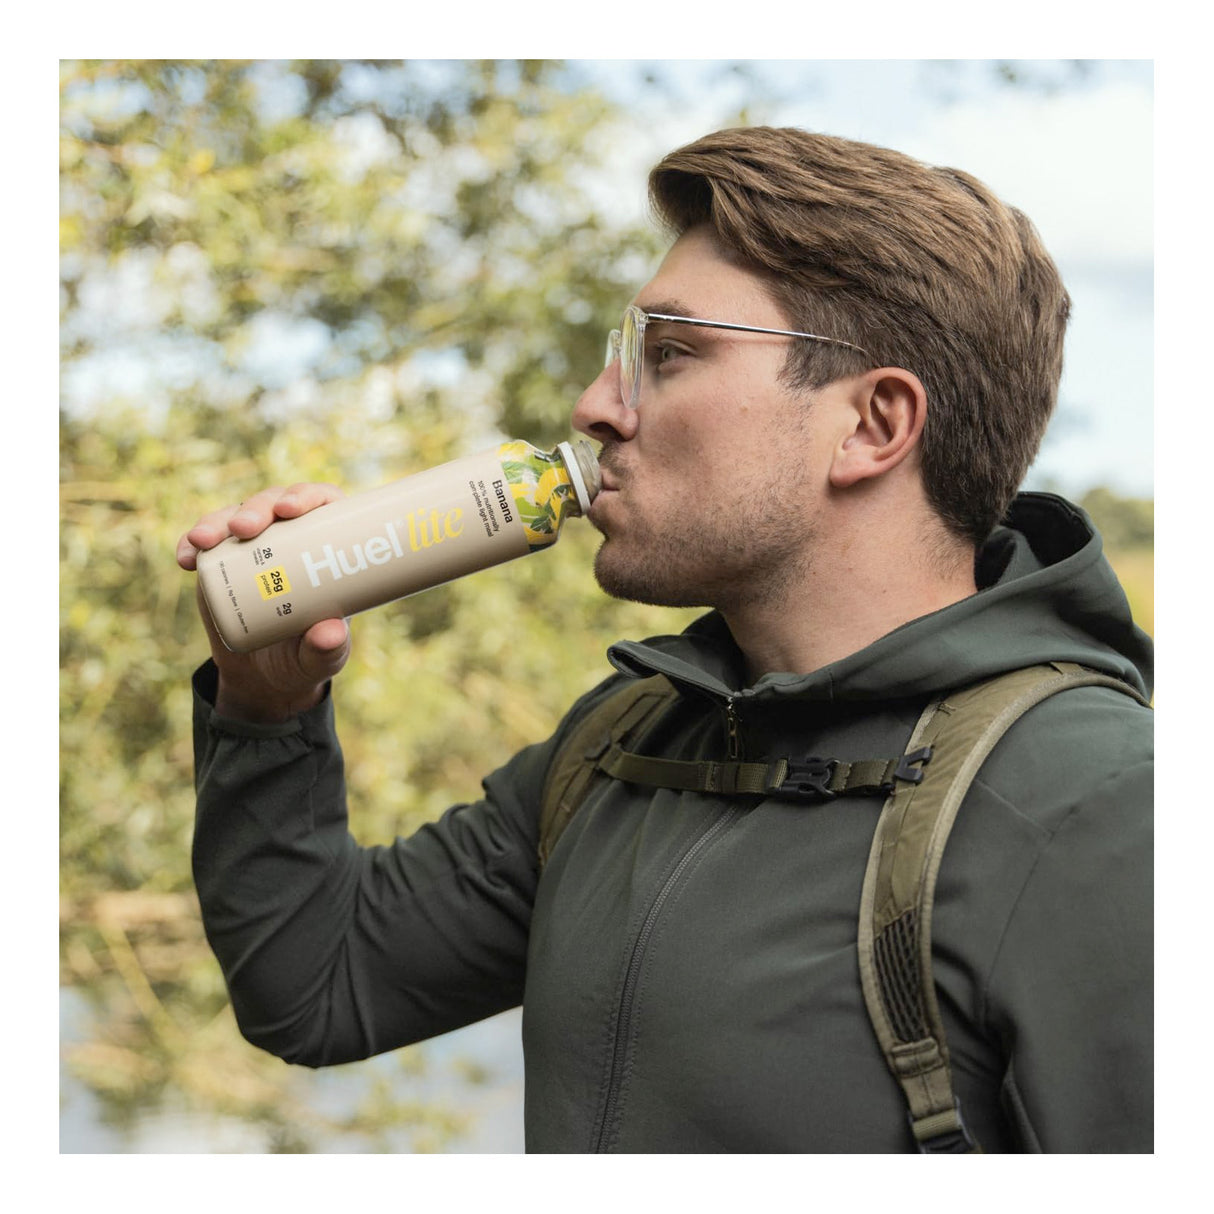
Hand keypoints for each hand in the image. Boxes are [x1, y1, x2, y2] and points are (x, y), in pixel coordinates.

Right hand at [177, 483, 350, 722]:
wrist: (265, 676)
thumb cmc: (307, 657)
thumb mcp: (323, 658)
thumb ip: (329, 649)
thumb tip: (329, 633)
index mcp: (326, 546)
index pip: (322, 505)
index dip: (307, 496)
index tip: (290, 510)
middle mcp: (290, 537)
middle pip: (275, 504)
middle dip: (257, 508)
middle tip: (245, 528)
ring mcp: (253, 546)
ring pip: (236, 516)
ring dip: (218, 522)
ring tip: (203, 541)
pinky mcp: (223, 562)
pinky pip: (205, 543)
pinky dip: (191, 545)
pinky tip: (186, 558)